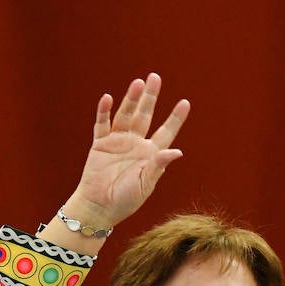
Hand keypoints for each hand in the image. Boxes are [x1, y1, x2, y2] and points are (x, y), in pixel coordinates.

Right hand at [63, 72, 189, 230]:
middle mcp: (135, 144)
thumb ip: (158, 166)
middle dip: (150, 97)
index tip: (185, 103)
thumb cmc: (126, 200)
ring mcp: (117, 142)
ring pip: (125, 115)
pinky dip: (104, 112)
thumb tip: (177, 151)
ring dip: (131, 99)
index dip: (175, 118)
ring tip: (137, 83)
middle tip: (155, 77)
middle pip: (144, 115)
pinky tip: (108, 98)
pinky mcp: (100, 144)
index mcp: (150, 154)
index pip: (165, 132)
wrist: (99, 208)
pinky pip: (102, 124)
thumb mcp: (145, 183)